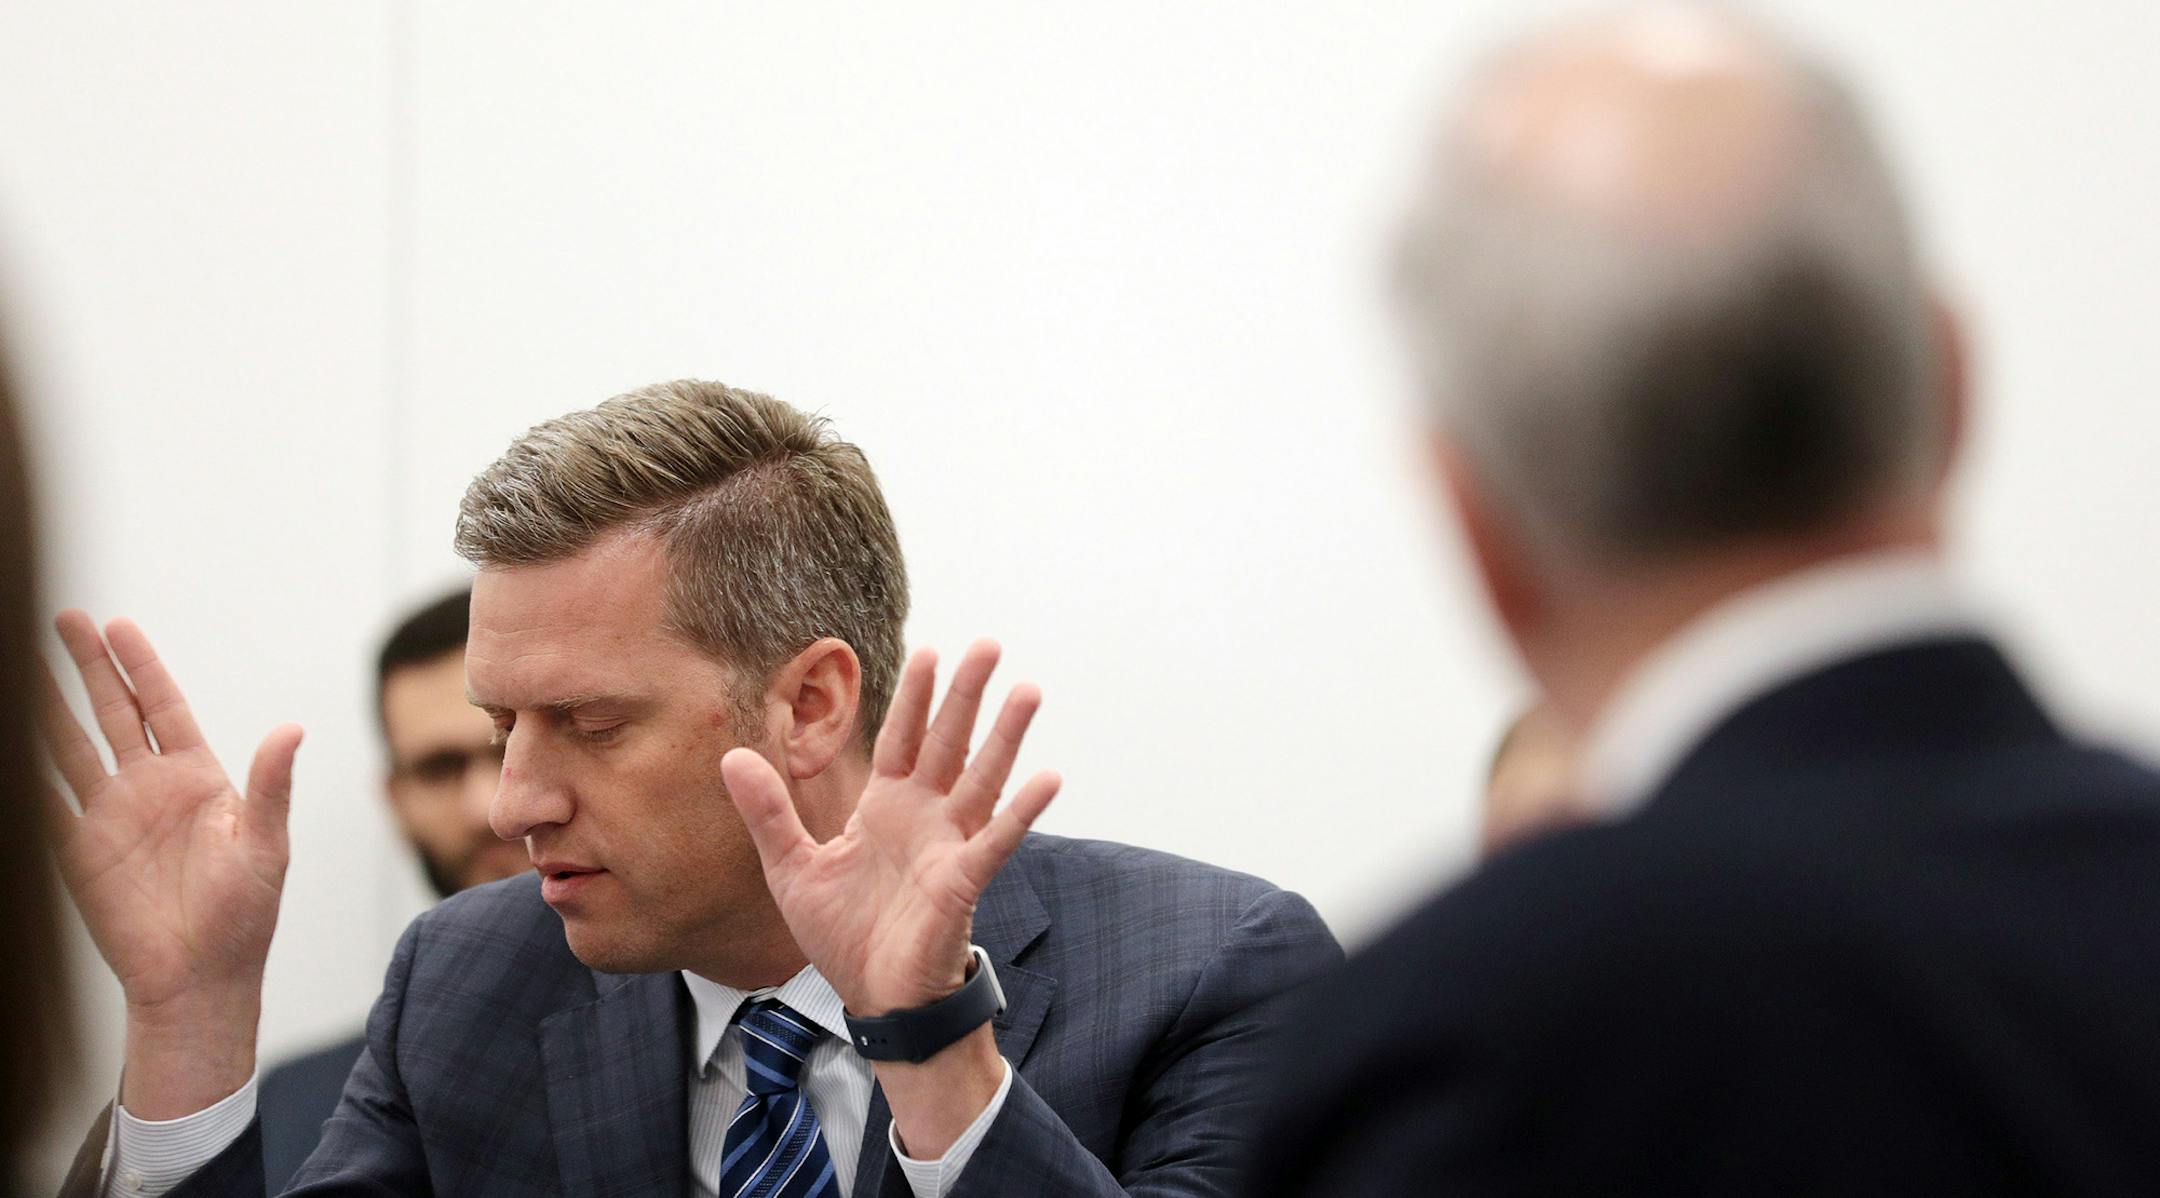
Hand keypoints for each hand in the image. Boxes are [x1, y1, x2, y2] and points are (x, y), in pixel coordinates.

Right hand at [39, 611, 300, 1116]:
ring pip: (72, 745)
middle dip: (90, 666)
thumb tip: (290, 729)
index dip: (140, 667)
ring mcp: (111, 817)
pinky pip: (48, 800)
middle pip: (113, 712)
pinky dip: (28, 770)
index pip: (161, 708)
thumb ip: (270, 786)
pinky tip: (15, 733)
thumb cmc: (243, 916)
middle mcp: (150, 789)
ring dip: (51, 705)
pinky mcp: (80, 850)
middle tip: (65, 619)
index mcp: (198, 779)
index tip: (118, 626)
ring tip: (27, 661)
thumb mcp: (265, 846)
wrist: (201, 977)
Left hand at [722, 639, 1058, 1016]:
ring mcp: (948, 846)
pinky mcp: (962, 882)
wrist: (875, 1001)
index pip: (903, 738)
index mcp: (886, 808)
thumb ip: (768, 812)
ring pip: (982, 778)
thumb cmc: (844, 937)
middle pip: (948, 743)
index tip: (929, 651)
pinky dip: (1022, 811)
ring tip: (1028, 691)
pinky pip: (997, 839)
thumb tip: (732, 756)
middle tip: (987, 645)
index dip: (916, 697)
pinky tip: (1049, 777)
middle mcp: (924, 818)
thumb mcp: (792, 868)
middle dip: (966, 694)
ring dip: (1005, 736)